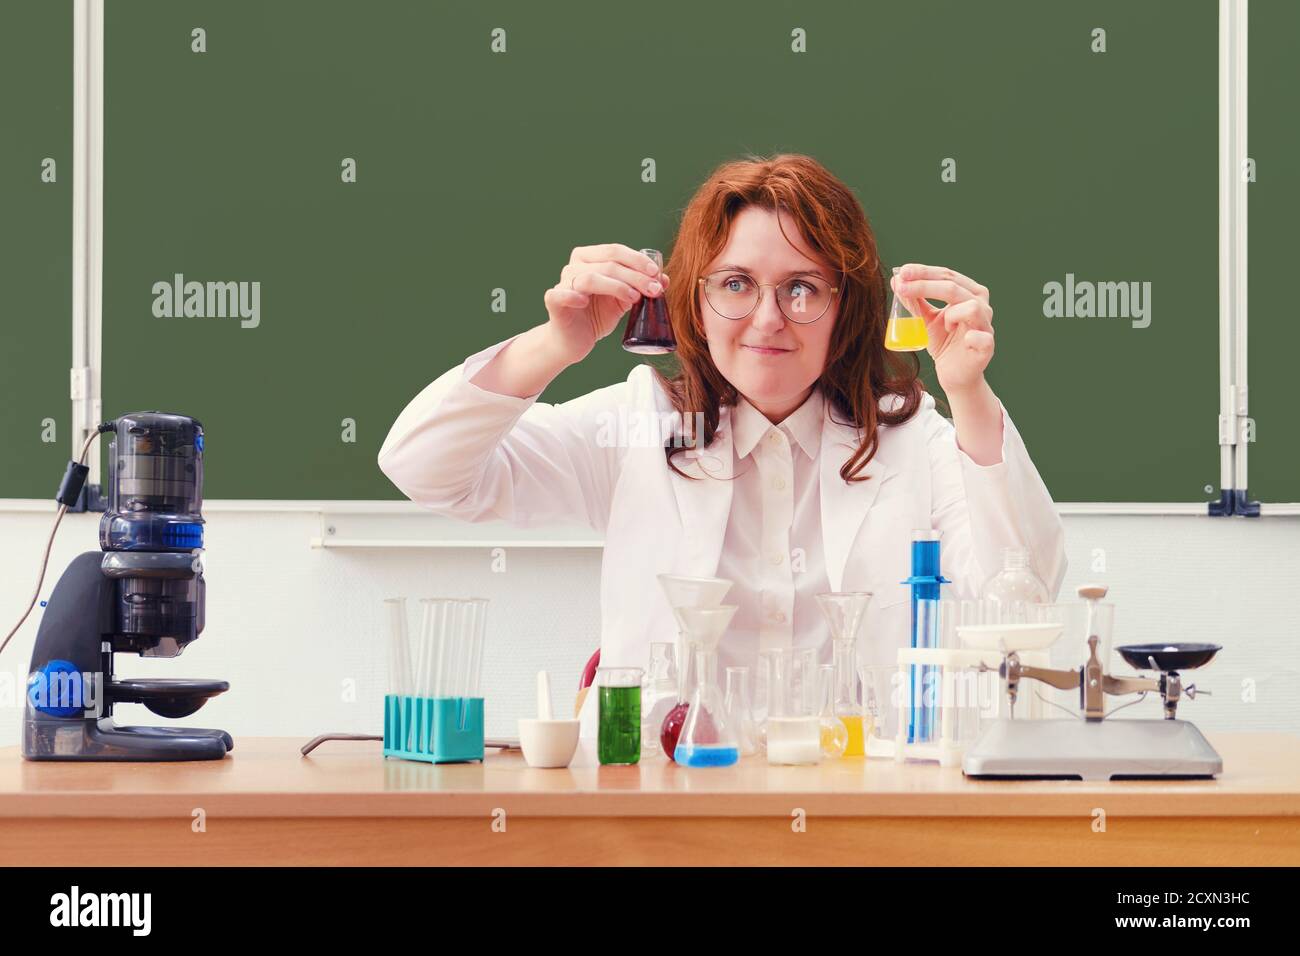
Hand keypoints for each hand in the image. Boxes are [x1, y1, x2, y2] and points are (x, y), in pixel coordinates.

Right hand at [543, 243, 669, 363]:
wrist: (574, 341)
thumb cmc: (597, 316)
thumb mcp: (623, 300)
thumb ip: (640, 287)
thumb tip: (664, 279)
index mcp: (590, 258)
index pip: (615, 251)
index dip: (637, 260)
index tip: (656, 273)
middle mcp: (574, 266)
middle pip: (608, 264)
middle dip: (635, 276)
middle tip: (653, 290)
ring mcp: (563, 283)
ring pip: (590, 278)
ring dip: (616, 286)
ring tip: (634, 299)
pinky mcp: (553, 301)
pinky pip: (561, 294)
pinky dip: (573, 296)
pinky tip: (585, 302)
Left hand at [891, 263, 994, 393]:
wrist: (954, 374)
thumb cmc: (943, 342)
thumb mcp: (925, 319)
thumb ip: (914, 300)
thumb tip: (897, 279)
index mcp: (969, 292)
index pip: (947, 275)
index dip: (924, 271)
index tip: (902, 271)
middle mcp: (981, 305)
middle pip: (954, 288)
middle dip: (925, 284)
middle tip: (902, 285)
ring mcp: (986, 325)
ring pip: (972, 307)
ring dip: (951, 314)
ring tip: (943, 324)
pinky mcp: (987, 347)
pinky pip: (981, 338)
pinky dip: (970, 336)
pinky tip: (961, 339)